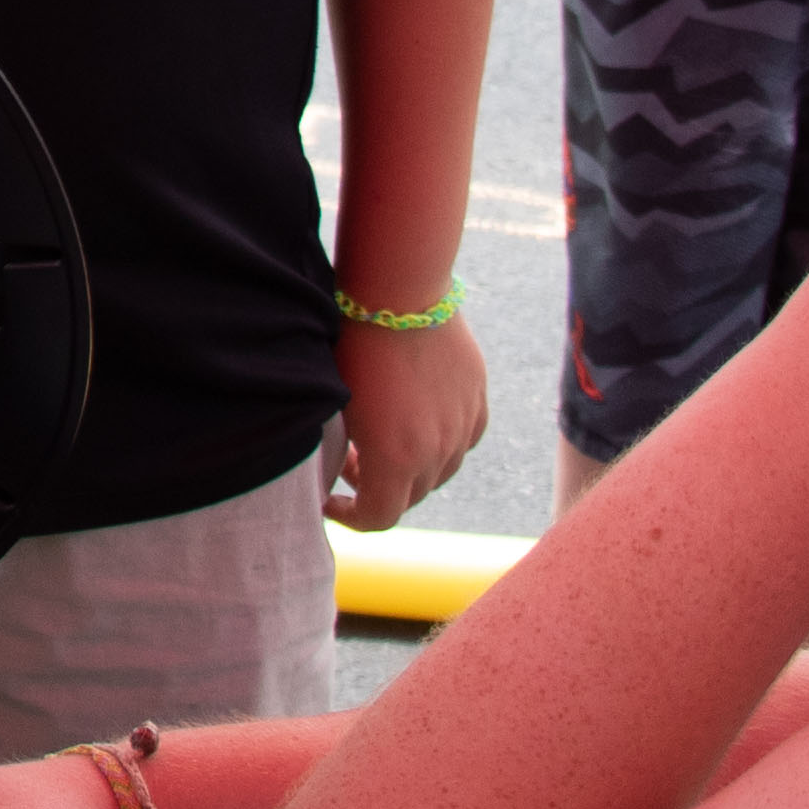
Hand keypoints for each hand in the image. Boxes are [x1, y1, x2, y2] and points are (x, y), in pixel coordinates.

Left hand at [324, 312, 487, 531]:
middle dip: (379, 488)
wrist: (398, 290)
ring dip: (412, 467)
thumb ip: (341, 451)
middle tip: (351, 459)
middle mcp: (438, 450)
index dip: (351, 516)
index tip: (332, 498)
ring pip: (441, 470)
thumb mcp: (335, 405)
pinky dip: (440, 441)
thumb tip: (334, 473)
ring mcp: (463, 424)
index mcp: (396, 458)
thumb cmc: (351, 345)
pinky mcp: (477, 398)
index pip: (380, 518)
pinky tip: (416, 417)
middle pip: (410, 496)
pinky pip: (463, 439)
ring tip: (383, 435)